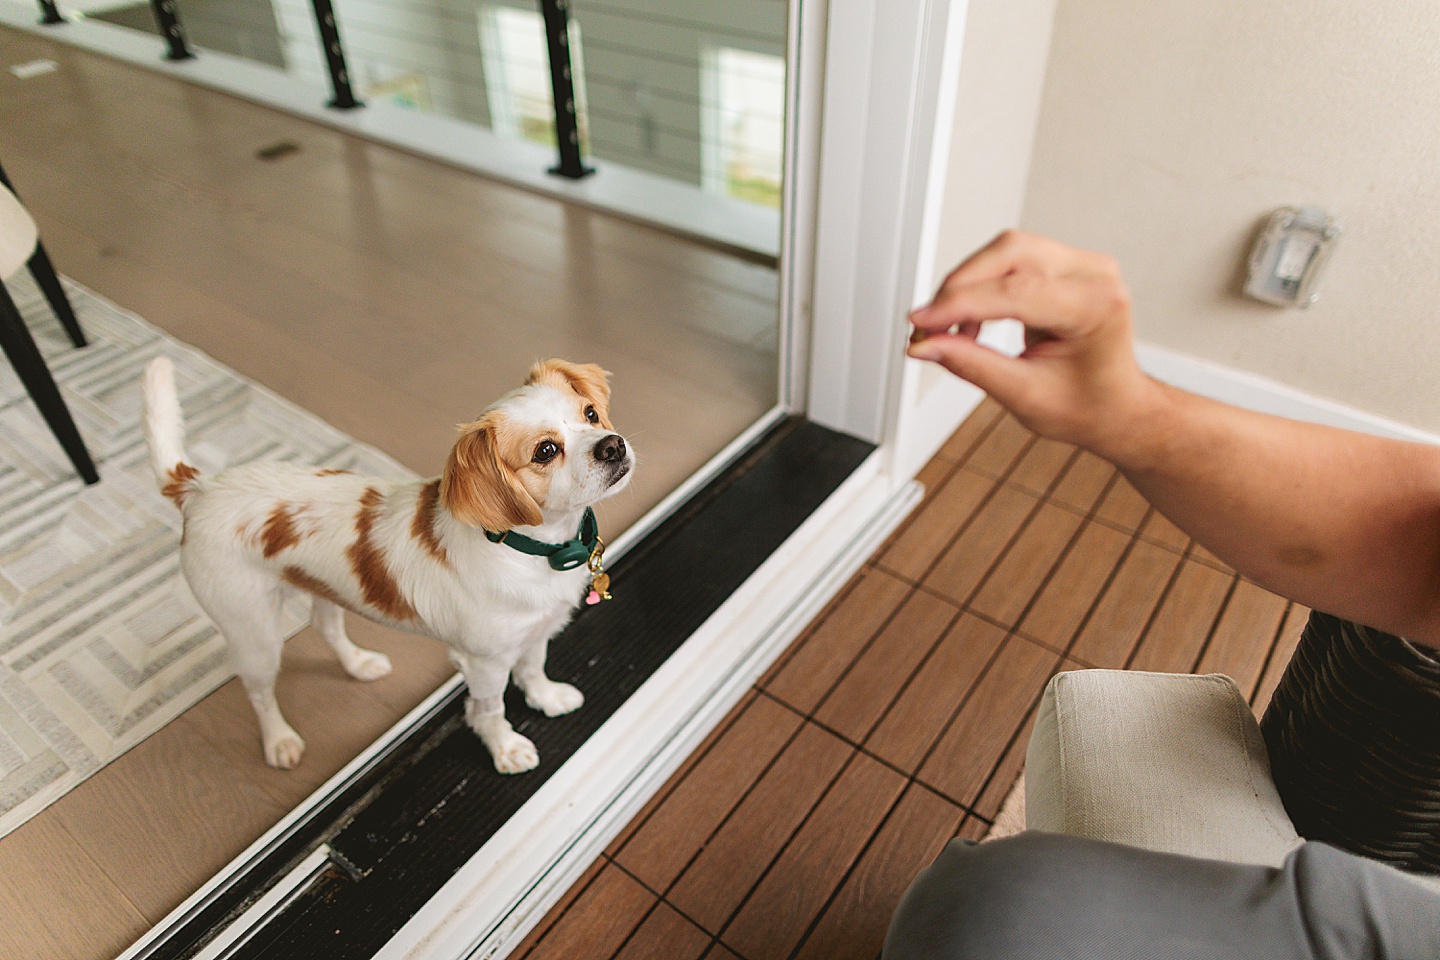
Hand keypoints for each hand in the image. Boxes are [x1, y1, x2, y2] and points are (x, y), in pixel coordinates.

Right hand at [907, 231, 1157, 455]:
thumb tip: (926, 345)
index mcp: (1097, 307)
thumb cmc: (1087, 406)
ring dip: (968, 284)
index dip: (959, 305)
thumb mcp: (1025, 395)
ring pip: (1007, 250)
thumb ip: (972, 364)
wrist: (1115, 407)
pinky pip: (1013, 258)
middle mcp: (1095, 276)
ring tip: (948, 327)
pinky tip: (971, 319)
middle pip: (1010, 253)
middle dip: (959, 287)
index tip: (920, 323)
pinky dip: (983, 284)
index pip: (1015, 291)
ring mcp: (1082, 265)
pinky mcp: (1065, 265)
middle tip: (926, 324)